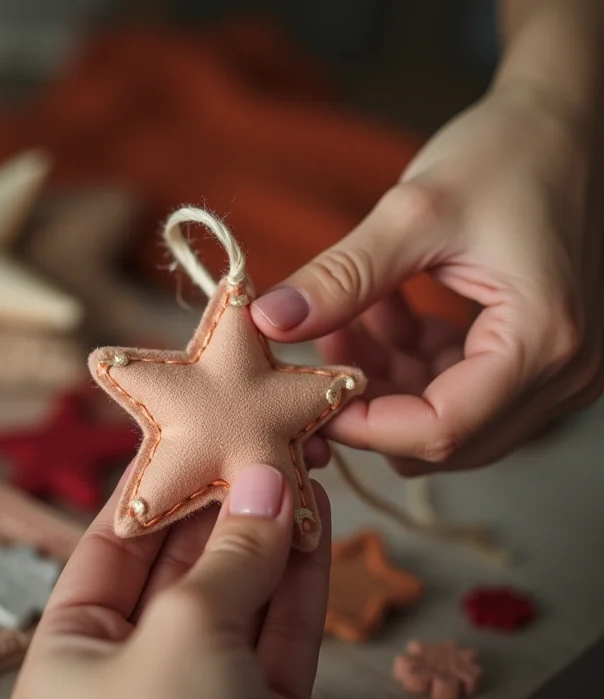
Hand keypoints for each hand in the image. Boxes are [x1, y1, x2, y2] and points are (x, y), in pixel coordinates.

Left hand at [11, 464, 330, 698]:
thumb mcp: (185, 635)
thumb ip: (230, 555)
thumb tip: (265, 480)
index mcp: (74, 655)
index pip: (113, 545)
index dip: (155, 486)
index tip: (191, 433)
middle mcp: (133, 672)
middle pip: (185, 565)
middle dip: (227, 506)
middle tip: (263, 447)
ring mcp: (203, 696)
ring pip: (242, 596)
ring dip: (273, 537)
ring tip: (301, 474)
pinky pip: (281, 636)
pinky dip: (302, 582)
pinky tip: (319, 527)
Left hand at [251, 84, 602, 473]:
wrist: (563, 124)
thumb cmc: (507, 153)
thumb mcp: (413, 213)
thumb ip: (342, 277)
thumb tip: (271, 322)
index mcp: (543, 342)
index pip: (442, 431)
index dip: (363, 425)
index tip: (308, 392)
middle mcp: (560, 373)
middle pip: (444, 437)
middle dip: (371, 402)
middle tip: (323, 347)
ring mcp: (551, 370)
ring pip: (443, 417)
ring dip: (385, 378)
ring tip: (348, 314)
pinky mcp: (532, 356)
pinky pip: (455, 386)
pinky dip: (409, 360)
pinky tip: (383, 309)